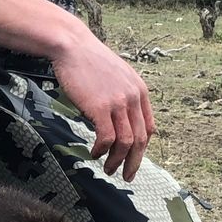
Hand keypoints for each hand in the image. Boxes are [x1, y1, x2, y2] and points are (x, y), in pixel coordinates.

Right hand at [51, 25, 155, 180]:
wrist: (72, 46)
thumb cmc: (89, 60)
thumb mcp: (116, 75)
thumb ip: (122, 95)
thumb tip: (119, 119)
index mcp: (139, 91)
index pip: (149, 127)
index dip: (142, 148)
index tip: (134, 159)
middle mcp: (133, 98)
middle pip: (140, 139)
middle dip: (134, 162)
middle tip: (126, 175)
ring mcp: (118, 103)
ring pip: (125, 142)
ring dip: (117, 160)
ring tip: (108, 168)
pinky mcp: (100, 107)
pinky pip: (106, 138)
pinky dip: (101, 150)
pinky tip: (94, 153)